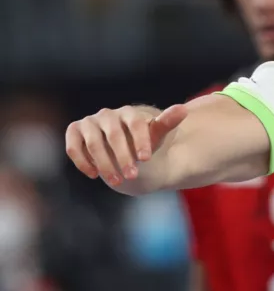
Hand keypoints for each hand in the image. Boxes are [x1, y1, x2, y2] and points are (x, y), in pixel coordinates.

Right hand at [65, 104, 187, 185]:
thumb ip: (167, 123)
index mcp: (129, 112)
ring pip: (94, 143)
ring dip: (105, 164)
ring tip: (117, 181)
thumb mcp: (156, 137)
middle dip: (123, 157)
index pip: (135, 124)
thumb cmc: (143, 145)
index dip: (140, 141)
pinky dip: (82, 161)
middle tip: (133, 175)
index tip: (146, 159)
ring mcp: (89, 123)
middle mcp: (107, 114)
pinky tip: (94, 175)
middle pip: (114, 135)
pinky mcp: (75, 132)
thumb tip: (183, 109)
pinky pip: (73, 147)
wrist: (124, 154)